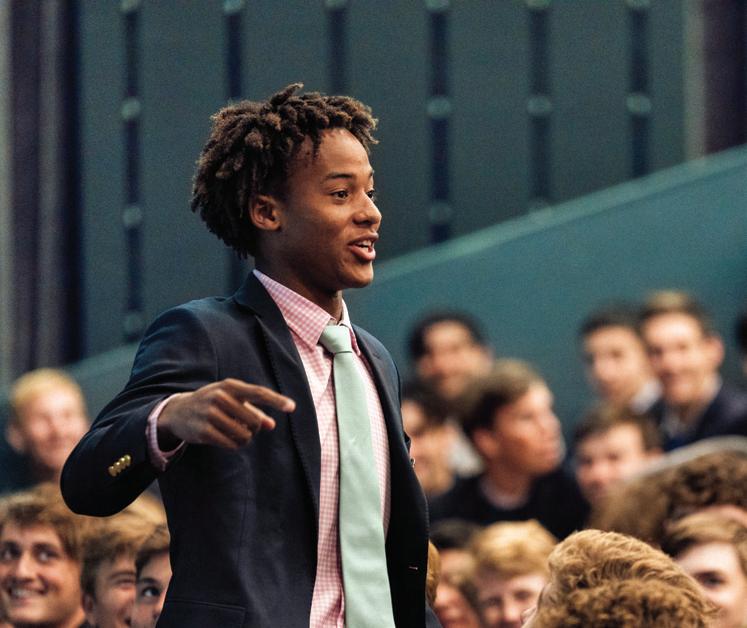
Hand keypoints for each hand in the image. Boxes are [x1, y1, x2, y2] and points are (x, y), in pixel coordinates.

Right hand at [157, 378, 294, 449]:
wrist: (177, 412)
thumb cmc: (212, 404)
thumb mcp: (231, 401)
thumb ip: (253, 411)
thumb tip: (271, 424)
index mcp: (230, 386)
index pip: (258, 392)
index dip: (276, 400)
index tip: (292, 407)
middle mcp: (219, 397)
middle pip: (254, 421)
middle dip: (254, 428)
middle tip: (246, 427)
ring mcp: (210, 414)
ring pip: (244, 435)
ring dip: (244, 438)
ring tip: (235, 433)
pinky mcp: (203, 431)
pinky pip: (231, 444)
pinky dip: (234, 445)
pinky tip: (226, 439)